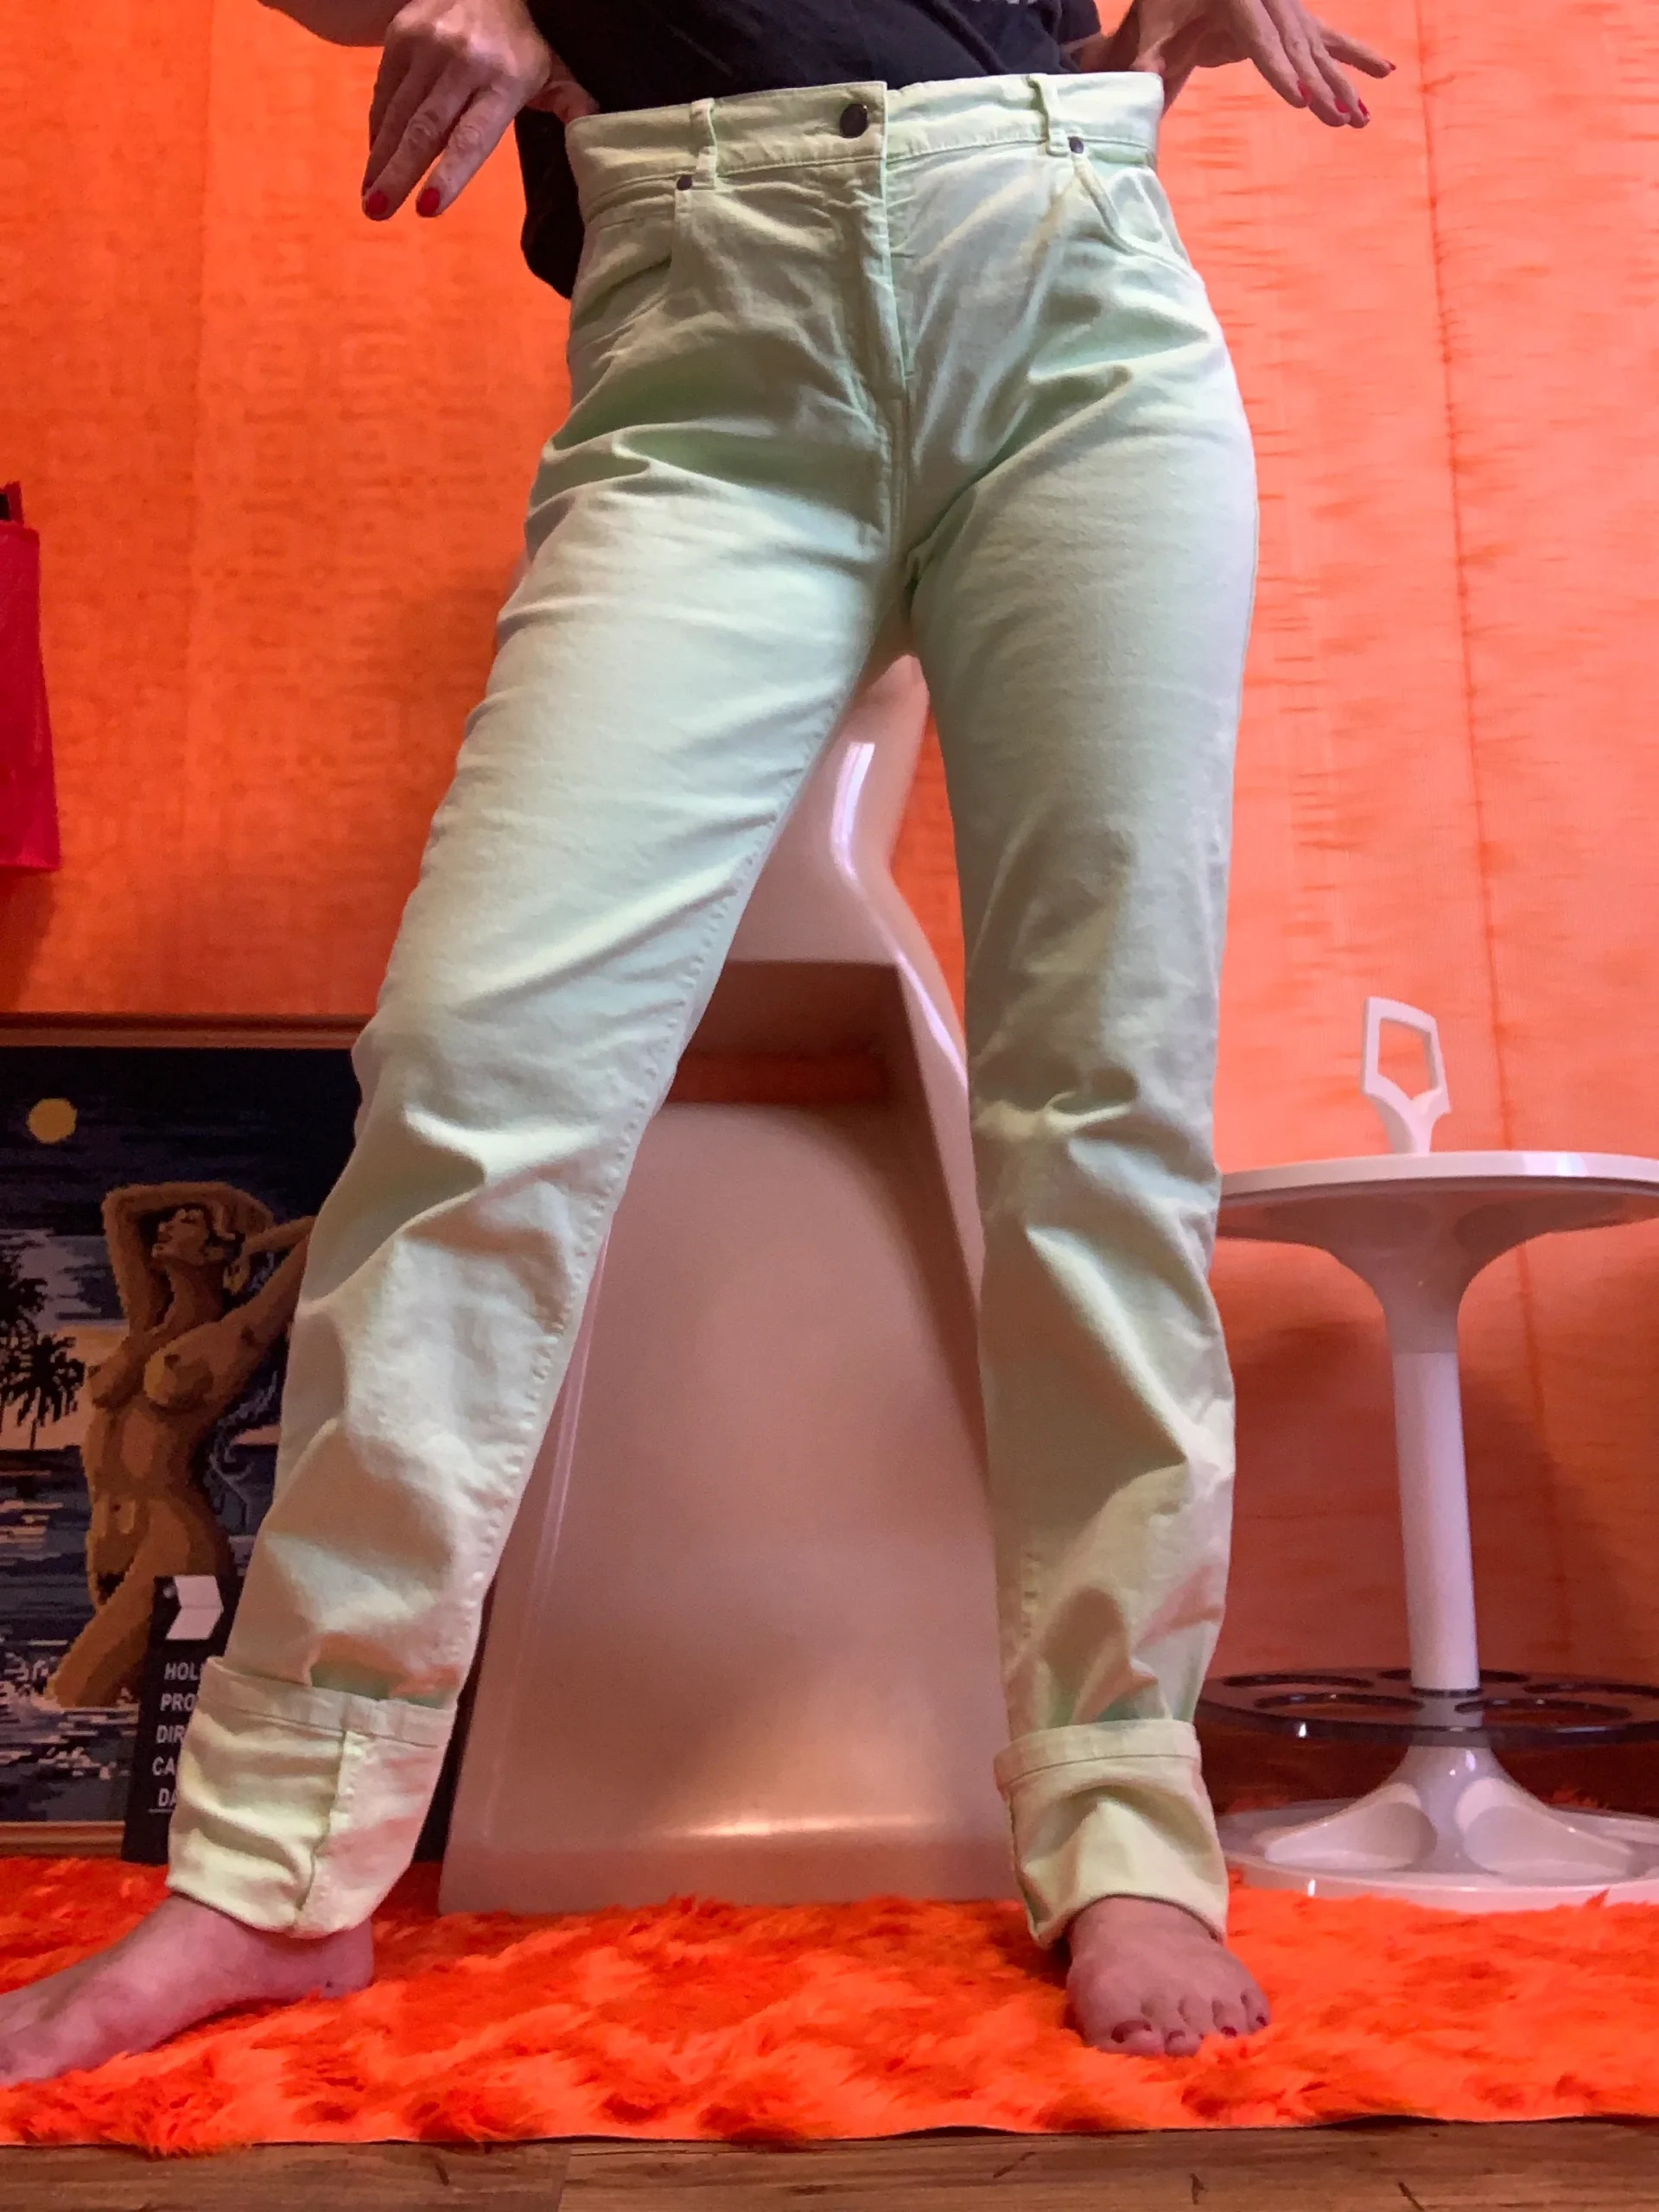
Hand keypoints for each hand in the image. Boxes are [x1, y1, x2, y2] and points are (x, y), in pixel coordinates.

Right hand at [361, 0, 596, 223]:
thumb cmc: (525, 43)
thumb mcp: (557, 72)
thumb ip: (573, 106)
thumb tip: (601, 138)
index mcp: (505, 80)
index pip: (471, 137)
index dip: (449, 174)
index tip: (426, 208)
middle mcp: (462, 61)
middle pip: (425, 130)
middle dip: (398, 174)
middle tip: (376, 212)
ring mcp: (427, 43)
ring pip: (399, 113)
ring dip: (380, 158)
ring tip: (369, 198)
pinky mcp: (401, 32)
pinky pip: (386, 90)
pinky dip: (379, 127)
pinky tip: (375, 157)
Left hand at [1073, 0, 1391, 125]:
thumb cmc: (1163, 6)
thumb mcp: (1152, 29)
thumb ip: (1148, 57)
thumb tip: (1140, 82)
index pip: (1260, 39)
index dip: (1281, 71)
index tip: (1300, 100)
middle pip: (1297, 45)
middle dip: (1320, 84)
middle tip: (1337, 119)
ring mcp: (1286, 3)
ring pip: (1317, 45)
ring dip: (1343, 82)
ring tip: (1360, 118)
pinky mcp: (1294, 14)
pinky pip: (1327, 37)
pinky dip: (1355, 56)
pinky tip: (1385, 73)